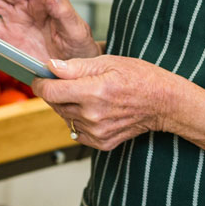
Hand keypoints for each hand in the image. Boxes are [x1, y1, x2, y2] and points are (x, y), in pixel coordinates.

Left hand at [33, 56, 183, 150]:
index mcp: (93, 92)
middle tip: (71, 82)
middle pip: (56, 105)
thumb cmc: (140, 77)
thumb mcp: (109, 62)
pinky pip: (77, 132)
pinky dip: (79, 121)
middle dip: (57, 92)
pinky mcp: (101, 143)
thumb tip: (51, 67)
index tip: (41, 78)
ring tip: (89, 95)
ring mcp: (97, 132)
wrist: (163, 102)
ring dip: (69, 106)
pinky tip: (94, 110)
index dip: (41, 83)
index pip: (50, 92)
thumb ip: (76, 66)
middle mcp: (93, 115)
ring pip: (66, 118)